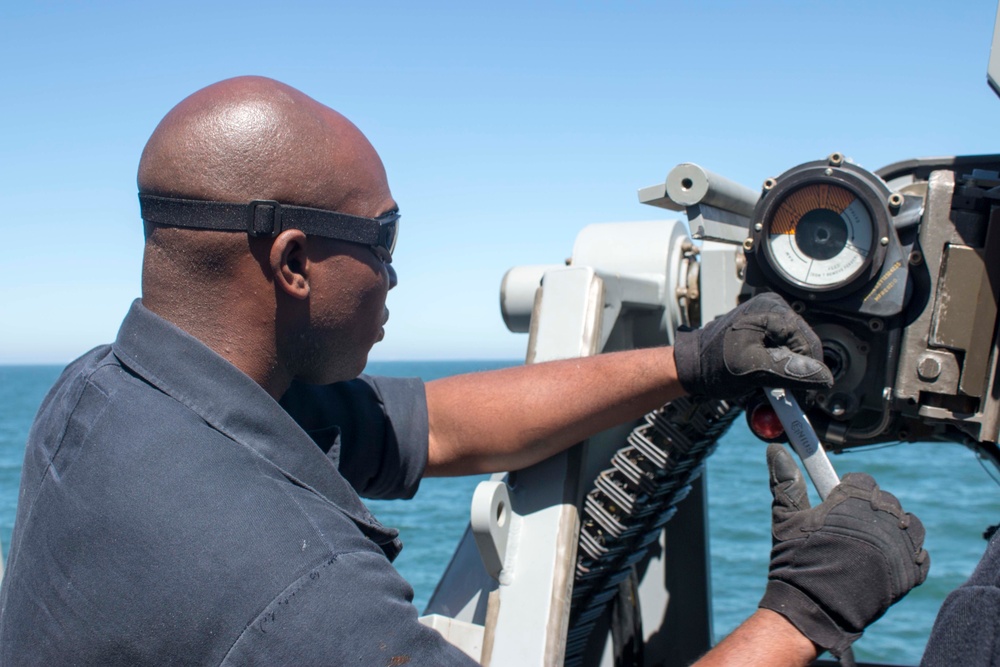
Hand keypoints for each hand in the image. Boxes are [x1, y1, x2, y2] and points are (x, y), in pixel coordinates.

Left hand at [673, 292, 832, 399]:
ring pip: (795, 352)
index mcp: (772, 309)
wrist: (690, 367)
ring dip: (788, 374)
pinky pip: (783, 353)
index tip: (803, 397)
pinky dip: (779, 370)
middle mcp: (773, 309)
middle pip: (804, 347)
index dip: (810, 372)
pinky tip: (766, 380)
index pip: (808, 343)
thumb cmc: (712, 364)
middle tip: (788, 396)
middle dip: (798, 373)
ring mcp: (769, 320)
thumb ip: (788, 371)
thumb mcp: (752, 369)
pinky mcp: (764, 332)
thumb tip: (822, 376)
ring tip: (771, 387)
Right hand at [758, 444, 929, 657]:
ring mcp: (900, 546)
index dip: (848, 492)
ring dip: (894, 532)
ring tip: (870, 548)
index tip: (838, 506)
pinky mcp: (912, 573)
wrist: (812, 609)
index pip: (862, 481)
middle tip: (849, 531)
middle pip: (886, 502)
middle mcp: (882, 518)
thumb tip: (775, 451)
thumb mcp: (786, 518)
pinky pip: (920, 555)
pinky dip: (907, 557)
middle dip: (870, 512)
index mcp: (853, 500)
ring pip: (908, 526)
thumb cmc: (796, 562)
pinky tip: (884, 565)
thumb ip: (786, 482)